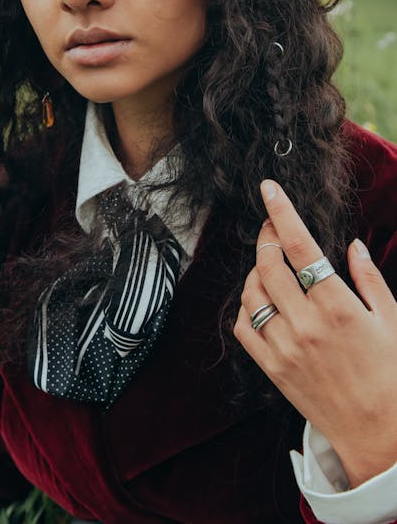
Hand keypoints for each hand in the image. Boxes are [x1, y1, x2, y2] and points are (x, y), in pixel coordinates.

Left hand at [234, 179, 396, 487]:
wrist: (378, 435)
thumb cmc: (391, 375)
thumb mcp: (391, 320)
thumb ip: (369, 278)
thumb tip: (353, 245)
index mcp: (338, 307)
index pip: (301, 247)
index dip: (281, 212)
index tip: (269, 190)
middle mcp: (306, 324)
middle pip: (268, 264)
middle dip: (265, 236)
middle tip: (271, 226)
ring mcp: (283, 347)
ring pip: (250, 292)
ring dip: (255, 270)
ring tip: (270, 265)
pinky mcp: (271, 367)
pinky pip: (243, 327)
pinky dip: (246, 306)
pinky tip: (261, 301)